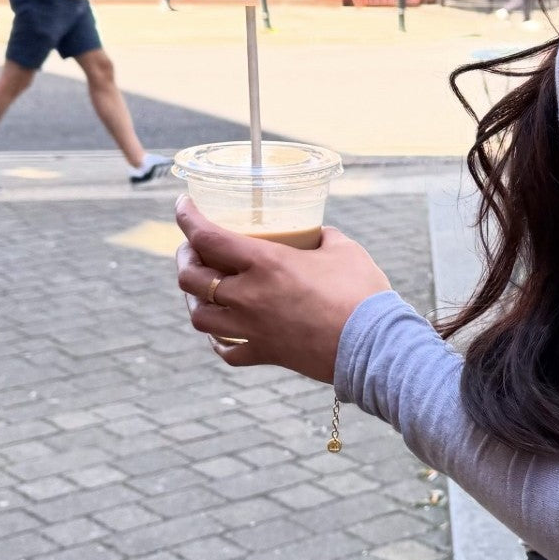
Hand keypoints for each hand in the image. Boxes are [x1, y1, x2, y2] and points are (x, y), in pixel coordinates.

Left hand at [174, 196, 391, 381]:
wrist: (375, 345)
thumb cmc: (363, 292)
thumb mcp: (343, 249)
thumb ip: (322, 237)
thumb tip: (316, 234)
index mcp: (266, 263)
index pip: (207, 236)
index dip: (187, 217)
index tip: (182, 204)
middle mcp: (249, 297)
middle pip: (191, 278)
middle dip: (185, 257)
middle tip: (192, 248)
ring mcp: (253, 329)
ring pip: (199, 317)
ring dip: (194, 299)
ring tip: (202, 289)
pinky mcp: (265, 354)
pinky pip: (226, 350)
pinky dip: (218, 338)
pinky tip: (223, 331)